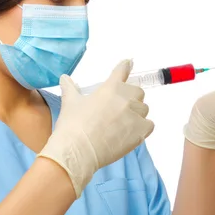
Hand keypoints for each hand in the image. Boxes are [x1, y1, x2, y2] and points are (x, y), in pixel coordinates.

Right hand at [37, 59, 154, 197]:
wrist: (77, 151)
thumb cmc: (72, 126)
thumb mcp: (70, 103)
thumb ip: (70, 88)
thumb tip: (64, 78)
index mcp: (110, 88)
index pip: (122, 71)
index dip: (125, 66)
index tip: (129, 63)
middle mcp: (125, 99)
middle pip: (138, 91)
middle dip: (130, 97)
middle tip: (119, 107)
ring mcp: (134, 116)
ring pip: (144, 109)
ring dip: (137, 113)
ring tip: (123, 123)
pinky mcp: (140, 132)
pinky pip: (149, 125)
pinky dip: (143, 127)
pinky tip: (131, 133)